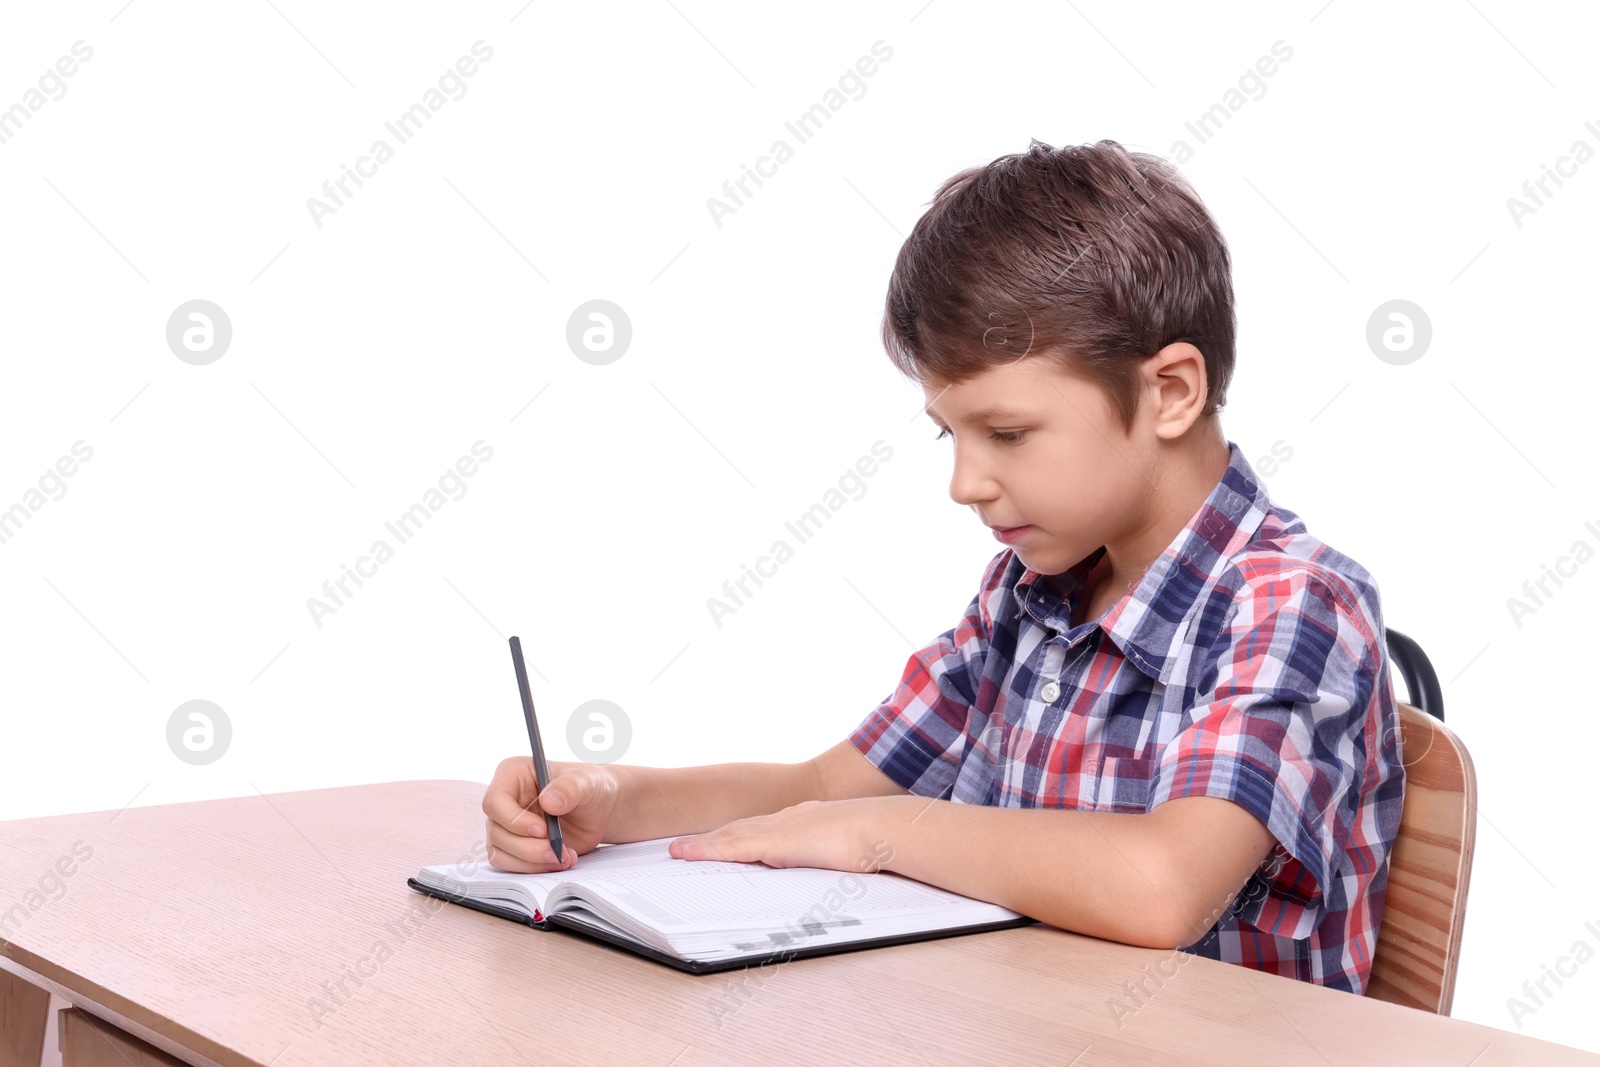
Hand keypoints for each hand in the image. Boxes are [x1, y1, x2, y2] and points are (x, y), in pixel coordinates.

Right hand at [481, 757, 618, 872]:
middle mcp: (504, 801)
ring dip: (532, 861)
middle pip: (496, 832)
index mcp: (513, 774)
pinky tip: (560, 861)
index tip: (542, 830)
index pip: (495, 801)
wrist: (600, 810)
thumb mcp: (587, 782)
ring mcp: (506, 826)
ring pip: (500, 853)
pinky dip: (535, 868)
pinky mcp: (514, 847)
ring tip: (564, 857)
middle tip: (556, 851)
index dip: (514, 820)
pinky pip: (510, 865)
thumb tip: (547, 801)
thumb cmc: (590, 787)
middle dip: (528, 848)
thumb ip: (569, 788)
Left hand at [666, 798, 893, 873]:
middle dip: (713, 838)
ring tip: (678, 852)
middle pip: (740, 829)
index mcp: (804, 822)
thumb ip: (835, 858)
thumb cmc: (875, 841)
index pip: (762, 829)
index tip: (719, 843)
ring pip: (730, 835)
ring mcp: (778, 828)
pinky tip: (685, 854)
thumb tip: (842, 872)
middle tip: (685, 847)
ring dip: (703, 844)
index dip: (738, 836)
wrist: (883, 829)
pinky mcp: (771, 840)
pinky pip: (729, 846)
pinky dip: (705, 850)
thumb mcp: (849, 853)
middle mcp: (787, 819)